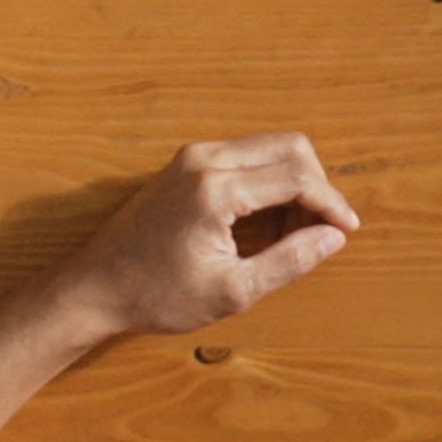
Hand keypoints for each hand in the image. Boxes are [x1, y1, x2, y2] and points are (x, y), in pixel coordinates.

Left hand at [54, 134, 357, 341]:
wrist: (95, 288)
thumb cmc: (157, 295)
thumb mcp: (232, 291)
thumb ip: (289, 261)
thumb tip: (333, 238)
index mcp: (216, 189)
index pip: (297, 177)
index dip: (331, 203)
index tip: (345, 232)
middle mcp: (206, 160)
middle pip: (289, 147)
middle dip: (316, 186)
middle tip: (319, 232)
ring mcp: (193, 157)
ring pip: (269, 149)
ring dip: (293, 184)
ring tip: (288, 236)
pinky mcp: (187, 163)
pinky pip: (246, 157)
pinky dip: (268, 182)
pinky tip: (264, 225)